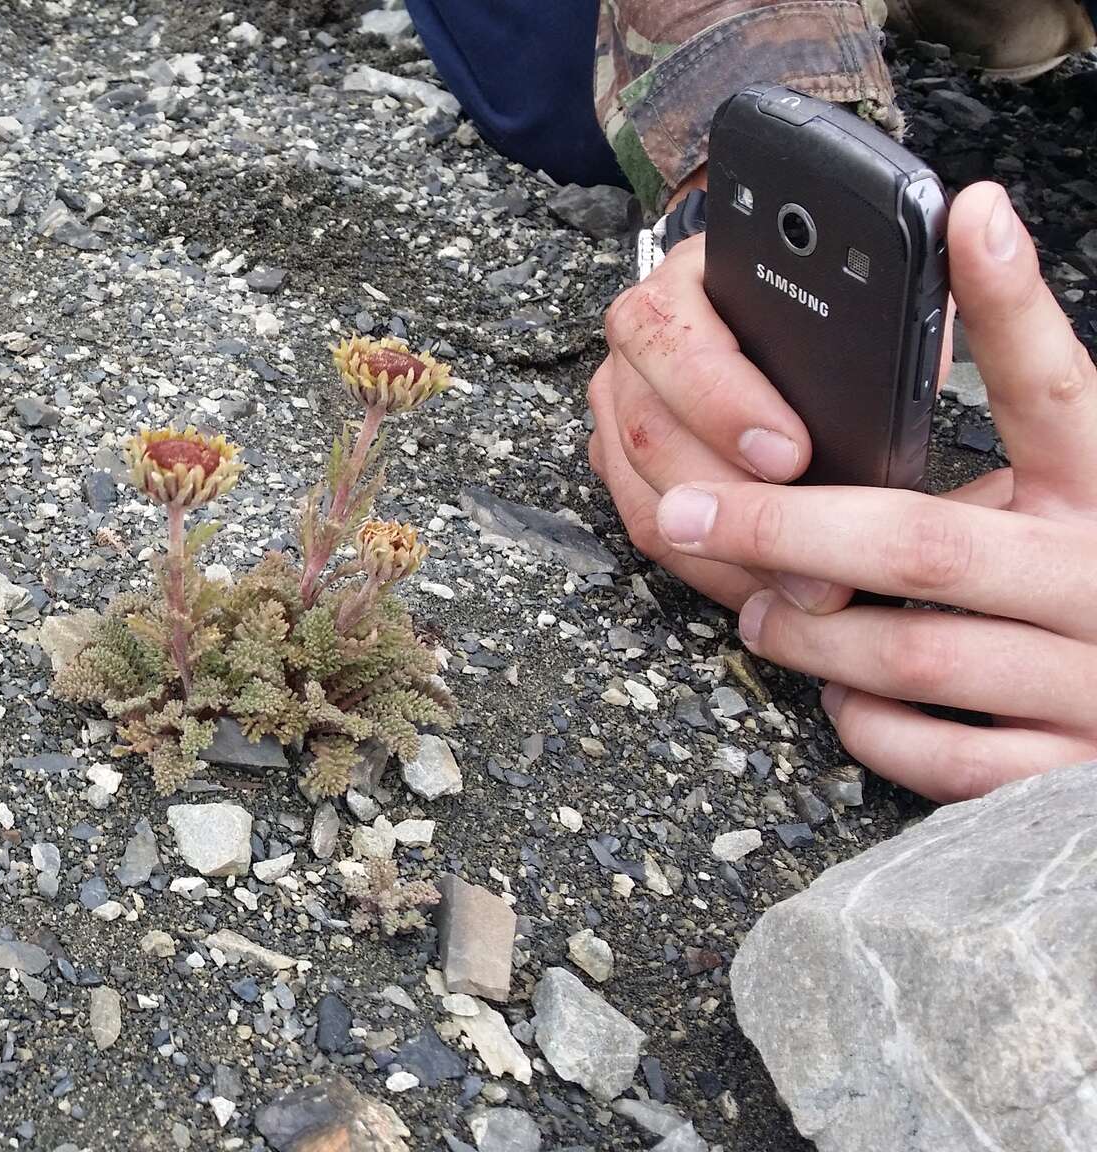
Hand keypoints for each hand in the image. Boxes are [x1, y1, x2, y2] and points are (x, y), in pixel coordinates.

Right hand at [588, 203, 851, 614]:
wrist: (794, 315)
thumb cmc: (836, 305)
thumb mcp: (870, 292)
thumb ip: (884, 318)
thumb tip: (913, 373)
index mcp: (691, 280)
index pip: (675, 333)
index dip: (725, 399)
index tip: (792, 451)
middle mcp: (641, 342)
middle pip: (649, 427)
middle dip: (732, 494)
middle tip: (810, 532)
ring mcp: (624, 406)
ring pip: (643, 490)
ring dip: (725, 548)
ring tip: (808, 581)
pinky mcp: (626, 464)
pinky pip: (649, 529)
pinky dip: (714, 566)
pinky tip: (774, 584)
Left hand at [647, 183, 1096, 800]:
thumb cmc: (1096, 593)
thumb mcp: (1077, 504)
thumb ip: (1016, 459)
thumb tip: (898, 366)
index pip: (1060, 388)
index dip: (1012, 302)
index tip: (967, 213)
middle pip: (924, 543)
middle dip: (789, 527)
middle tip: (693, 508)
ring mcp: (1091, 685)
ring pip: (913, 657)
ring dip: (809, 634)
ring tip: (758, 607)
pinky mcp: (1065, 773)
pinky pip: (940, 756)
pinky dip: (870, 723)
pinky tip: (840, 695)